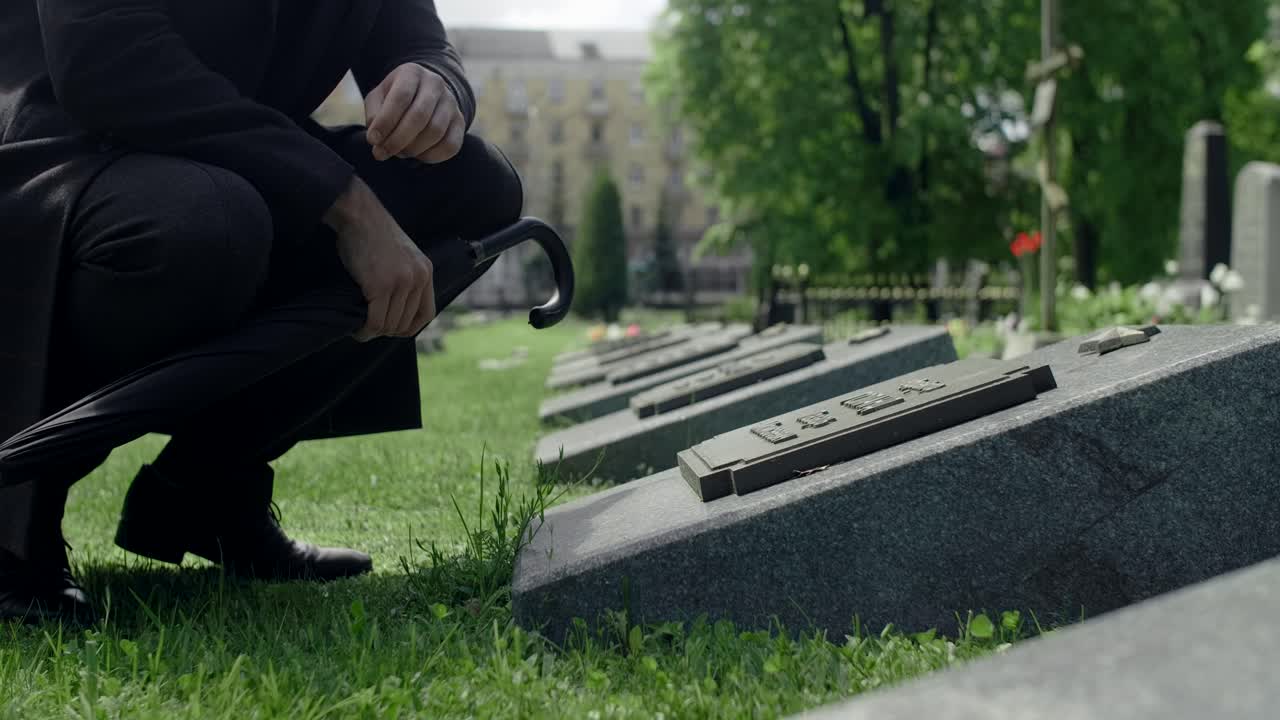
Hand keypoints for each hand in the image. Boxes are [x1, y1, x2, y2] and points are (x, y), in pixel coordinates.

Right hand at [325, 177, 435, 340]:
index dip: (409, 327)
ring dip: (373, 332)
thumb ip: (406, 276)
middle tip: (369, 326)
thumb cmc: (373, 233)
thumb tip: (398, 307)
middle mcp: (418, 278)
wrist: (359, 214)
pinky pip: (375, 321)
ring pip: (389, 324)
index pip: (426, 314)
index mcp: (426, 271)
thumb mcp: (402, 254)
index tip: (393, 329)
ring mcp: (400, 282)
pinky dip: (365, 330)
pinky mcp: (380, 285)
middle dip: (386, 330)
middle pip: (405, 322)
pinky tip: (357, 329)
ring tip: (360, 327)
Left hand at [364, 63, 464, 163]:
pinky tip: (418, 155)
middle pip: (419, 116)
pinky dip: (431, 156)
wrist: (426, 93)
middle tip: (382, 153)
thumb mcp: (379, 97)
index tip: (372, 140)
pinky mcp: (460, 122)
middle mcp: (436, 84)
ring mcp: (451, 103)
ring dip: (413, 149)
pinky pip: (450, 145)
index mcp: (412, 73)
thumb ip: (374, 114)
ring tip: (399, 153)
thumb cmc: (396, 98)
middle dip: (397, 140)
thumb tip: (377, 138)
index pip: (400, 97)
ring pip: (435, 132)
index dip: (385, 121)